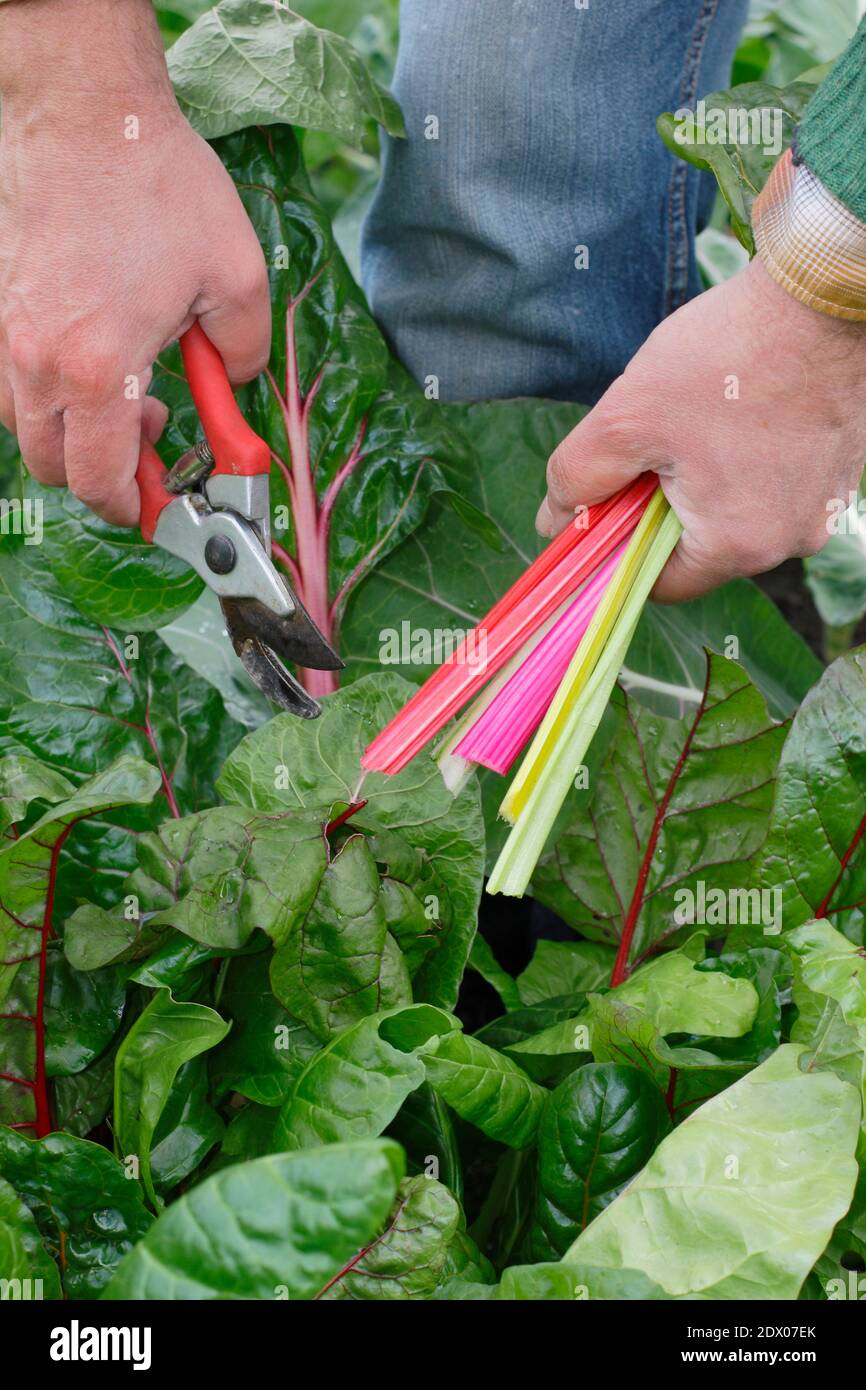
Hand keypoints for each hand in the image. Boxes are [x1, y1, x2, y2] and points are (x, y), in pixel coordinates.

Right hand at [0, 0, 269, 525]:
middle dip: (104, 473)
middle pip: (53, 467)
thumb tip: (236, 390)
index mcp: (98, 367)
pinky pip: (8, 383)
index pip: (100, 480)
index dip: (132, 507)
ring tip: (122, 391)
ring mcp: (5, 335)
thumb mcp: (238, 277)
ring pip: (23, 428)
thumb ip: (245, 355)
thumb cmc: (160, 187)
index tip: (160, 503)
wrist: (86, 112)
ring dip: (72, 434)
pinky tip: (87, 358)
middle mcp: (36, 362)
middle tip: (151, 435)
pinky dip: (45, 395)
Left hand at [537, 255, 865, 600]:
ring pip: (738, 511)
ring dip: (704, 477)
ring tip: (696, 416)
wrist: (823, 294)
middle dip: (662, 504)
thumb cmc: (727, 357)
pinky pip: (776, 483)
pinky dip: (746, 459)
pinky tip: (736, 409)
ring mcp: (823, 505)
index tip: (603, 505)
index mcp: (739, 545)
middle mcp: (791, 541)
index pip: (660, 583)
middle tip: (648, 443)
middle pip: (700, 546)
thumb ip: (578, 479)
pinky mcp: (841, 469)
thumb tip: (553, 521)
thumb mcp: (626, 418)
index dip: (619, 548)